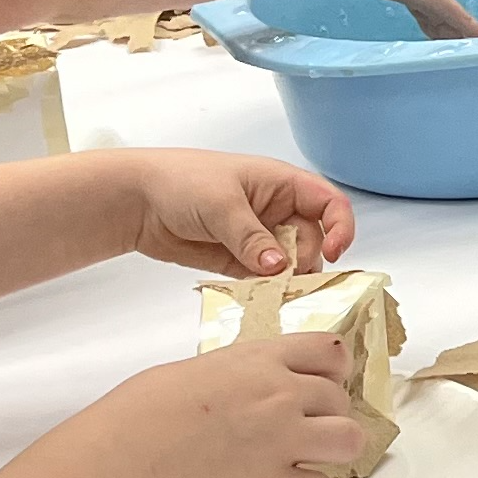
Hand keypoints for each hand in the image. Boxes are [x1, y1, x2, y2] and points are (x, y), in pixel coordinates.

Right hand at [79, 335, 366, 477]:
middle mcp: (282, 394)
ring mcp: (284, 440)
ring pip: (349, 439)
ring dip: (334, 449)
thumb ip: (242, 376)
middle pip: (341, 399)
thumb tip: (249, 394)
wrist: (128, 452)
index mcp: (262, 359)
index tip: (322, 383)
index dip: (332, 371)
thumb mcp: (201, 369)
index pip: (329, 351)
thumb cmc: (143, 408)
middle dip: (327, 414)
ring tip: (309, 457)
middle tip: (303, 428)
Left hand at [109, 151, 354, 277]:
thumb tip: (280, 268)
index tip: (333, 253)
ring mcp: (259, 236)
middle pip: (313, 239)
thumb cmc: (180, 182)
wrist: (136, 200)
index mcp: (282, 183)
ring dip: (287, 278)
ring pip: (290, 262)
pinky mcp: (240, 259)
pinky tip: (259, 296)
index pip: (329, 202)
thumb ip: (253, 238)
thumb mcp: (222, 205)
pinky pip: (264, 277)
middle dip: (306, 260)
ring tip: (274, 291)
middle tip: (288, 279)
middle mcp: (276, 209)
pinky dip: (266, 288)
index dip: (340, 226)